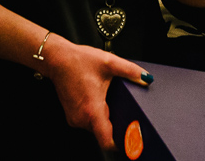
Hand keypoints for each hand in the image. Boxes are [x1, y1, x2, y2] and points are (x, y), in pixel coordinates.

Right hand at [38, 34, 152, 149]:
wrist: (57, 59)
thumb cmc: (78, 61)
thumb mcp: (109, 62)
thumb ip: (130, 71)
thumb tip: (146, 78)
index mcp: (92, 109)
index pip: (106, 141)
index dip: (120, 144)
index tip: (130, 139)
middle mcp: (82, 118)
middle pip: (104, 133)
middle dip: (115, 125)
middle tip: (122, 110)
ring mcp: (75, 118)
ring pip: (95, 127)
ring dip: (104, 118)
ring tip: (106, 99)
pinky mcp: (71, 116)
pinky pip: (88, 122)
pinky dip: (95, 114)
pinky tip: (96, 98)